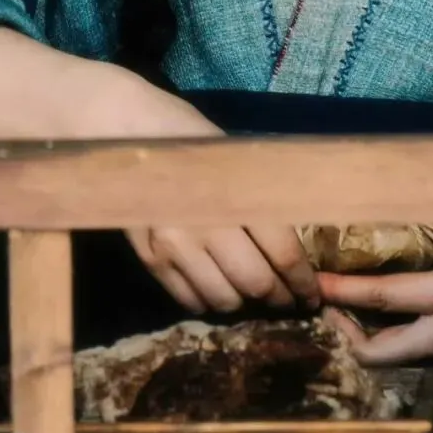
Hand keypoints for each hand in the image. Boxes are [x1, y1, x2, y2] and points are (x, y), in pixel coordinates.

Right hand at [0, 30, 322, 318]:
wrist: (118, 129)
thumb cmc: (185, 133)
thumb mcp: (233, 156)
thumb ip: (260, 198)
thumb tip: (294, 241)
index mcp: (234, 193)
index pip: (282, 252)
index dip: (303, 281)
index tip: (314, 295)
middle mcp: (205, 226)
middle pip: (255, 283)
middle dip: (280, 298)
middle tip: (291, 302)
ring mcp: (174, 247)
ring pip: (223, 299)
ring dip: (245, 304)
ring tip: (255, 297)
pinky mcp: (150, 260)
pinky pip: (188, 299)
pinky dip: (208, 303)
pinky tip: (217, 291)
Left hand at [317, 225, 432, 363]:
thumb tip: (406, 180)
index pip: (386, 297)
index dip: (346, 292)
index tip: (318, 281)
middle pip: (380, 354)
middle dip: (346, 336)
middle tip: (328, 306)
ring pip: (396, 359)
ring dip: (367, 340)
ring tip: (348, 311)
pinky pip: (416, 356)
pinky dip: (393, 341)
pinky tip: (385, 317)